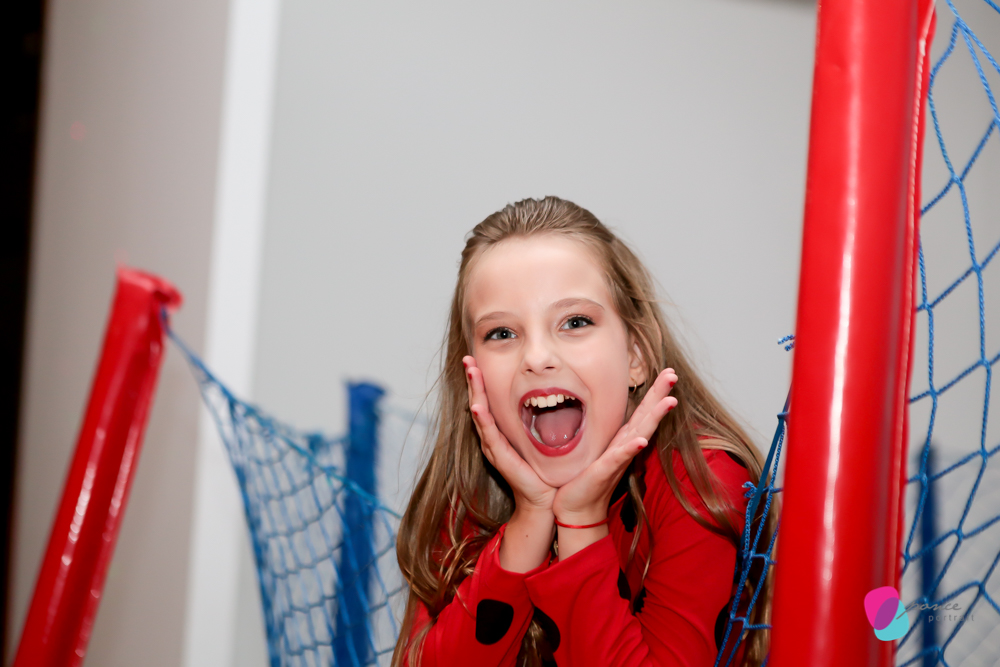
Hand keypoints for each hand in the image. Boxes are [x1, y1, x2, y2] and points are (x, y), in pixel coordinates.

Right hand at [463, 356, 555, 511]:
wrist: (545, 499)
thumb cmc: (544, 468)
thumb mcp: (541, 436)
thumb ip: (542, 417)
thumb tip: (553, 393)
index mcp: (500, 430)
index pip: (487, 399)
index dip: (482, 379)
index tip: (477, 358)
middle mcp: (492, 436)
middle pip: (478, 402)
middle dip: (473, 380)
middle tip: (468, 359)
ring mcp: (494, 447)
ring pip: (480, 414)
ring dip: (475, 392)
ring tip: (471, 372)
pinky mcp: (500, 457)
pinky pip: (489, 435)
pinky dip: (482, 420)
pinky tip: (478, 406)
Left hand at [553, 368, 678, 526]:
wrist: (577, 506)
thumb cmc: (585, 477)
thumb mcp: (596, 446)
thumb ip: (604, 428)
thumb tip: (600, 404)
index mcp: (622, 437)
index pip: (643, 410)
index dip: (656, 391)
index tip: (669, 372)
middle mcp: (625, 445)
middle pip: (647, 416)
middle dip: (661, 395)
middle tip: (674, 375)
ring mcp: (618, 458)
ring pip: (640, 433)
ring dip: (655, 417)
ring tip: (669, 401)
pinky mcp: (605, 470)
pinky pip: (619, 457)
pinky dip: (631, 449)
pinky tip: (641, 441)